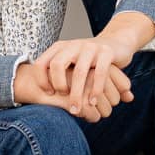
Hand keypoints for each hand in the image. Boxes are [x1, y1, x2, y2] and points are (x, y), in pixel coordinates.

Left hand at [30, 10, 154, 119]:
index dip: (41, 80)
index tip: (48, 93)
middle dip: (58, 85)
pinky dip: (95, 90)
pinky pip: (99, 73)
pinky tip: (93, 102)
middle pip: (57, 65)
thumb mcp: (71, 62)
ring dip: (77, 94)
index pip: (42, 62)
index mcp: (61, 47)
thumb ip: (57, 74)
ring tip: (76, 110)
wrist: (116, 43)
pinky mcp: (107, 53)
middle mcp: (74, 45)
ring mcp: (91, 47)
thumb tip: (38, 96)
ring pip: (79, 72)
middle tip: (62, 98)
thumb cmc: (88, 61)